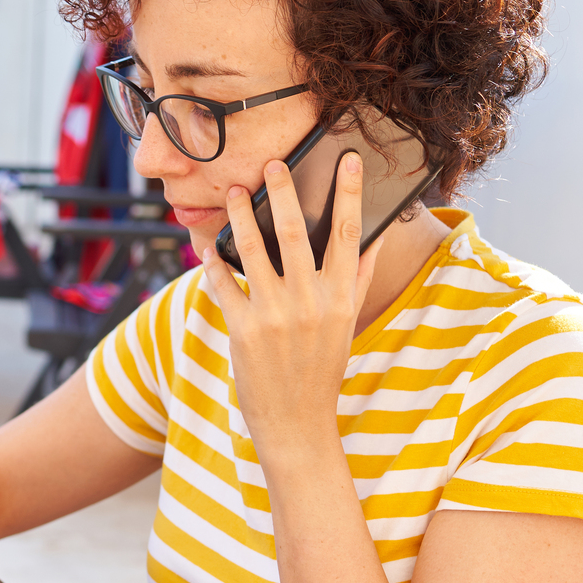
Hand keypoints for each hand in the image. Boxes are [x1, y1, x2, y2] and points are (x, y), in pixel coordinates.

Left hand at [199, 151, 383, 449]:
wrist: (298, 423)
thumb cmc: (322, 368)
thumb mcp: (347, 323)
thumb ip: (358, 277)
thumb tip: (375, 235)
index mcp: (341, 297)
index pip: (349, 233)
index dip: (348, 193)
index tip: (348, 159)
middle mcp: (311, 301)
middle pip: (298, 231)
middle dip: (283, 191)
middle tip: (271, 163)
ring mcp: (275, 314)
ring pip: (254, 249)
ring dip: (240, 216)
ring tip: (231, 192)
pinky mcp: (243, 329)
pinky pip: (224, 283)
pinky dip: (213, 261)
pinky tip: (207, 246)